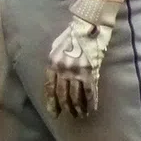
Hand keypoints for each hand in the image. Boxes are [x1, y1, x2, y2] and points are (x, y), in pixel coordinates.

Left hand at [44, 0, 124, 117]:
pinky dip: (91, 101)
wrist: (88, 24)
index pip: (49, 87)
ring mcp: (76, 71)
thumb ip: (54, 62)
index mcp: (52, 63)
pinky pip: (90, 90)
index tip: (53, 112)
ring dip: (78, 107)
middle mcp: (62, 69)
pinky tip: (92, 108)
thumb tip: (54, 74)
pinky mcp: (90, 70)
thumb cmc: (72, 35)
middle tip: (69, 116)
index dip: (51, 101)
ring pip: (76, 95)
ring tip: (81, 115)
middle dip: (66, 107)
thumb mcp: (56, 47)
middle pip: (62, 94)